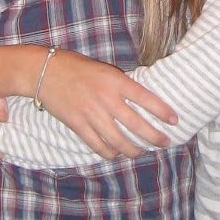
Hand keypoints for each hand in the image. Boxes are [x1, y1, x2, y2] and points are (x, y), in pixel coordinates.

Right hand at [39, 49, 177, 159]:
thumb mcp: (104, 69)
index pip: (145, 98)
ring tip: (141, 151)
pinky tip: (116, 153)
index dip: (162, 111)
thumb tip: (141, 101)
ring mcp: (92, 114)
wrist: (45, 72)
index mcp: (115, 81)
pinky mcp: (78, 126)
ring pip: (119, 141)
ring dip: (134, 150)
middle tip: (164, 142)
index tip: (174, 120)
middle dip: (154, 137)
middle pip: (136, 125)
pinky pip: (99, 146)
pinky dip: (110, 153)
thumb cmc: (77, 67)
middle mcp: (106, 98)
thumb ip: (121, 85)